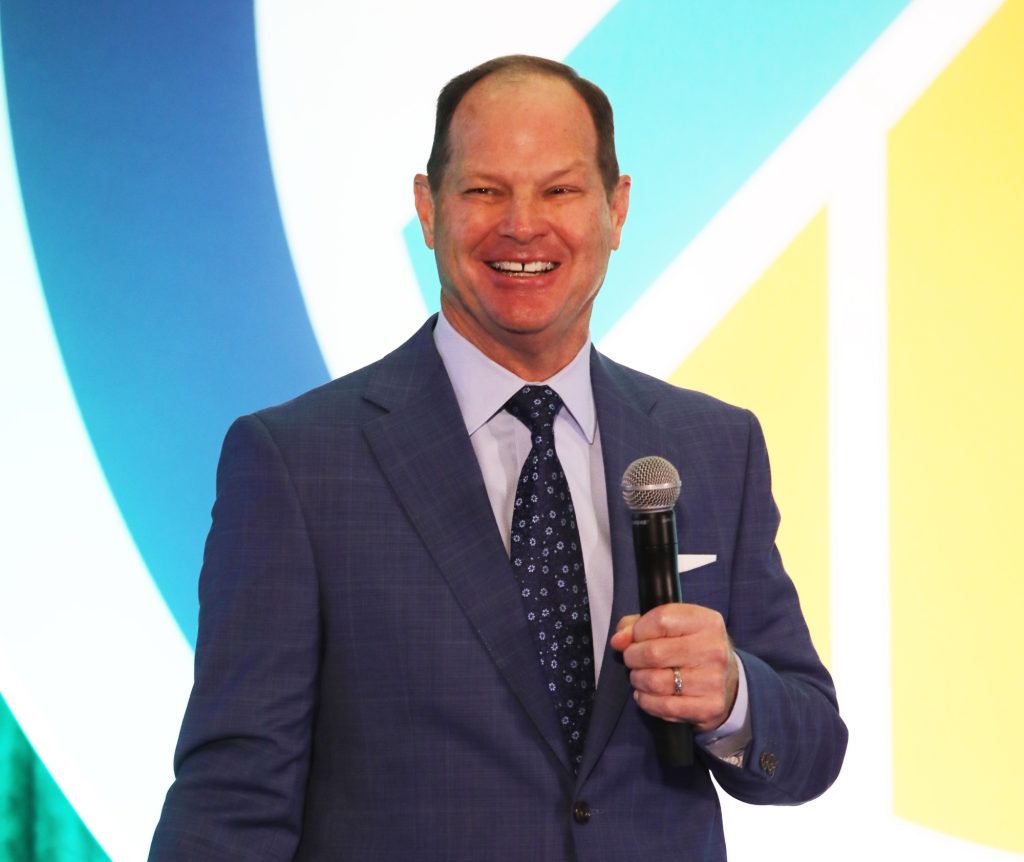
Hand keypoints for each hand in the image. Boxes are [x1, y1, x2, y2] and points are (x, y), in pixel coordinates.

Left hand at [609, 604, 738, 732]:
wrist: (727, 681)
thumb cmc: (690, 648)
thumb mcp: (671, 626)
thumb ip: (639, 625)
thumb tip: (618, 640)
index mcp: (706, 622)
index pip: (660, 620)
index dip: (637, 631)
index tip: (634, 638)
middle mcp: (713, 649)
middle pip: (653, 652)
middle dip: (632, 657)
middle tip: (632, 660)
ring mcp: (713, 680)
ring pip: (655, 682)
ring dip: (638, 680)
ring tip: (640, 677)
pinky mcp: (709, 707)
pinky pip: (664, 707)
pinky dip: (646, 702)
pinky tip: (646, 695)